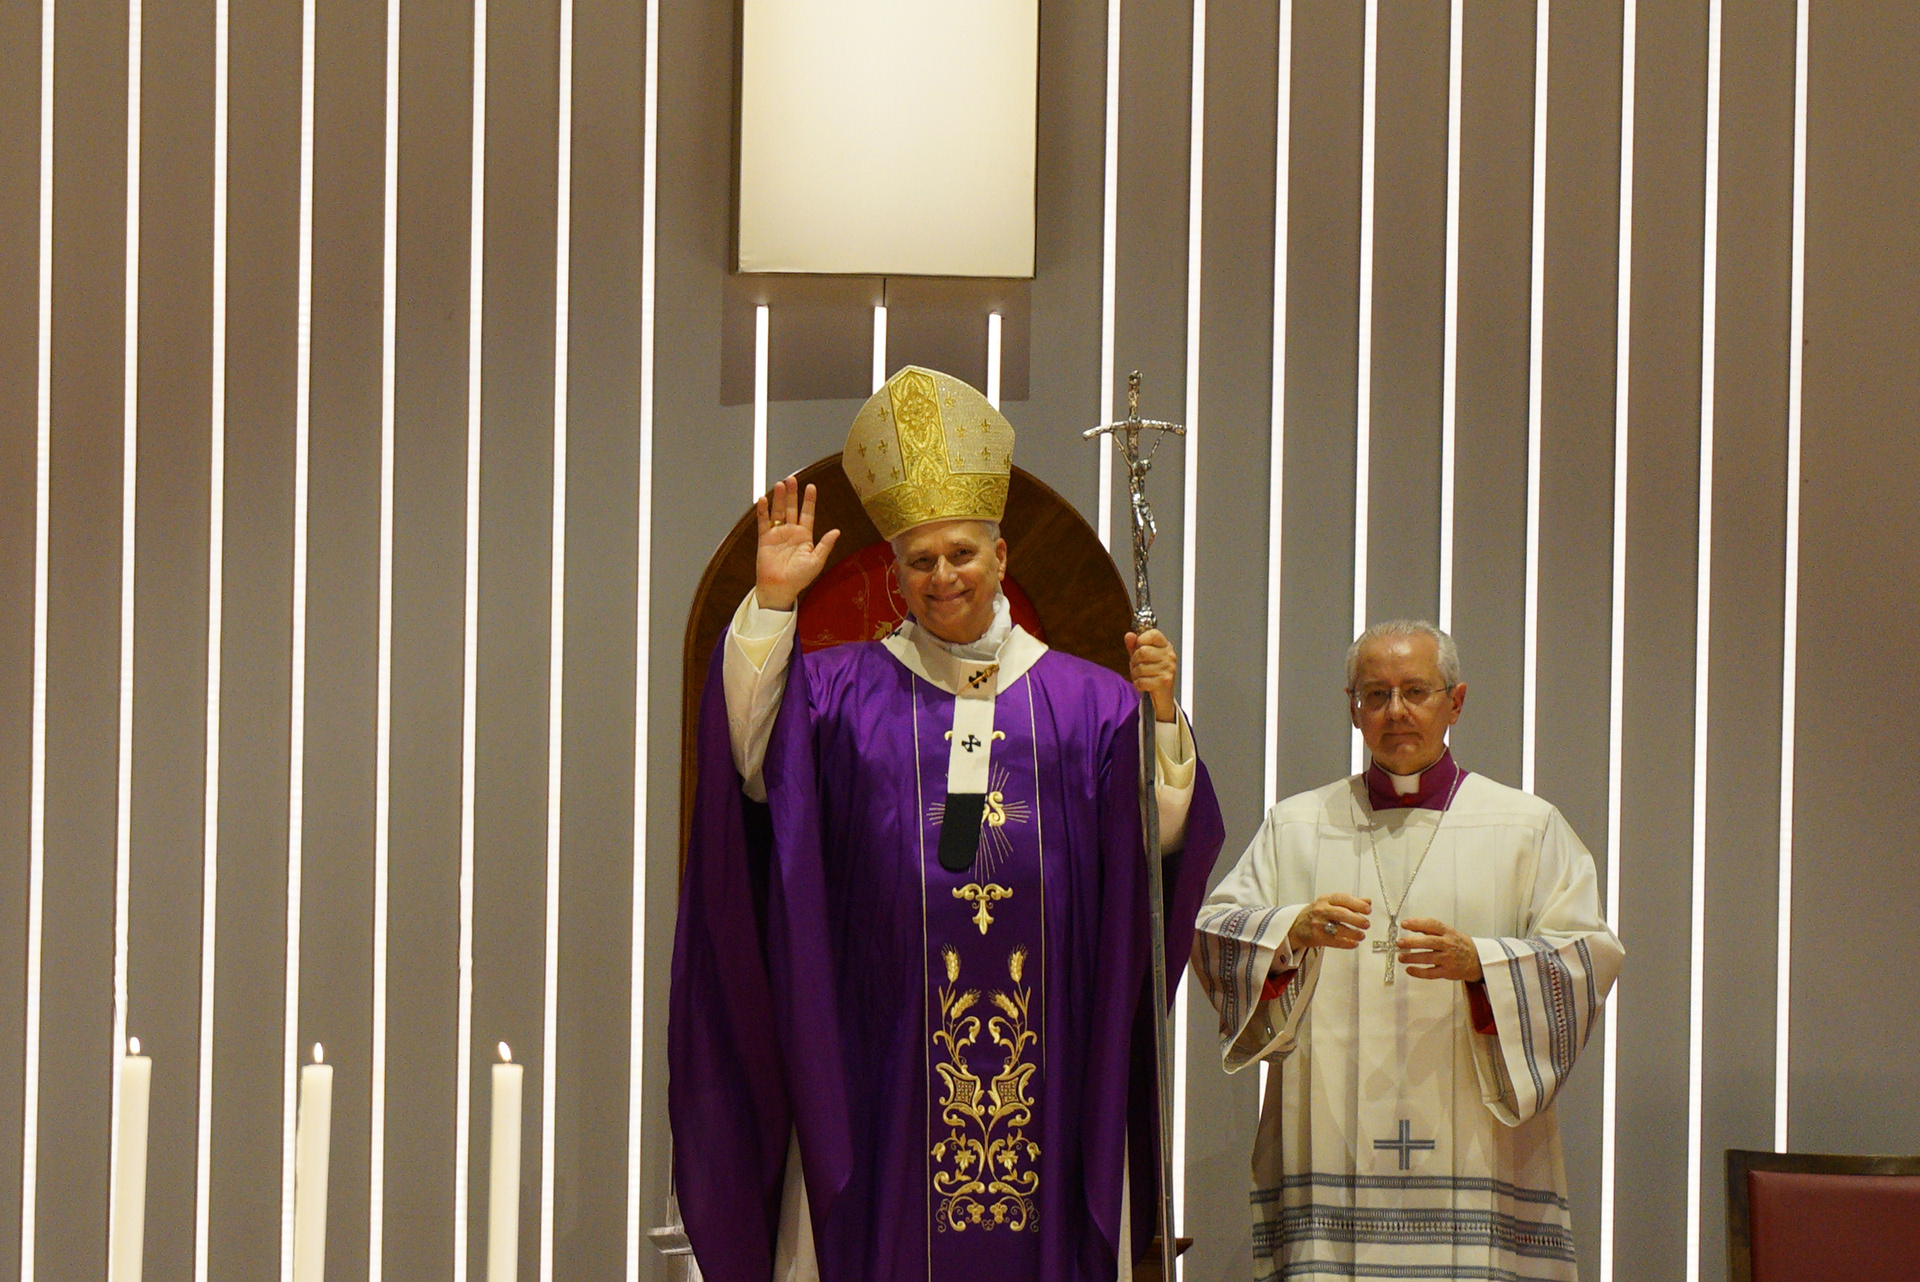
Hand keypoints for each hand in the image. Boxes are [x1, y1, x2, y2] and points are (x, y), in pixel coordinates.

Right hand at [755, 476, 840, 610]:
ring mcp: (777, 534)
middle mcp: (791, 532)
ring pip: (778, 511)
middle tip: (792, 479)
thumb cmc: (799, 578)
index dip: (809, 500)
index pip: (807, 513)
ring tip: (780, 484)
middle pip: (792, 508)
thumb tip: (836, 531)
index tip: (811, 487)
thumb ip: (825, 545)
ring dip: (779, 498)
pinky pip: (763, 521)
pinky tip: (764, 500)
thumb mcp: (816, 561)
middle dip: (792, 494)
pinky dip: (763, 510)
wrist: (780, 588)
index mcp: (805, 536)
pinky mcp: (765, 538)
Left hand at [1125, 629, 1178, 722]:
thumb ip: (1134, 646)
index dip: (1141, 639)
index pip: (1153, 634)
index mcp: (1165, 647)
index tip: (1138, 647)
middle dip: (1134, 661)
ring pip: (1140, 668)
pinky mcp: (1164, 682)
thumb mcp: (1141, 658)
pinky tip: (1144, 685)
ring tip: (1141, 677)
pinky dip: (1138, 685)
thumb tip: (1129, 635)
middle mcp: (1170, 656)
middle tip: (1138, 667)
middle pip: (1143, 651)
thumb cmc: (1151, 675)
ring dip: (1135, 675)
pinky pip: (1141, 681)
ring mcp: (1168, 669)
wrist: (1162, 698)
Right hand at [1286, 894, 1372, 954]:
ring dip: (1353, 933)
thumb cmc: (1316, 914)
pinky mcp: (1317, 937)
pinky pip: (1335, 941)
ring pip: (1339, 929)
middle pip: (1342, 914)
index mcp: (1326, 899)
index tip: (1368, 909)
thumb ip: (1349, 902)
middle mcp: (1321, 910)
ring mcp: (1318, 924)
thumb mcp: (1330, 903)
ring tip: (1361, 935)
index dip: (1358, 904)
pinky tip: (1353, 943)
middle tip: (1366, 924)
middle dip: (1357, 919)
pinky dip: (1347, 943)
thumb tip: (1367, 901)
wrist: (1296, 926)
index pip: (1344, 899)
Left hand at [1396, 917, 1482, 981]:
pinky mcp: (1447, 972)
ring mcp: (1448, 959)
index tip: (1404, 924)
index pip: (1432, 925)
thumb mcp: (1449, 932)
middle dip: (1413, 942)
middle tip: (1399, 943)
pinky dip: (1419, 972)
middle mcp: (1448, 945)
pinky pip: (1431, 973)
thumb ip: (1431, 929)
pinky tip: (1409, 970)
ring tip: (1401, 957)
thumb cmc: (1459, 944)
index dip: (1418, 923)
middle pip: (1429, 942)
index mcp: (1448, 932)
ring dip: (1413, 958)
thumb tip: (1411, 925)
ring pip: (1428, 958)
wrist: (1477, 960)